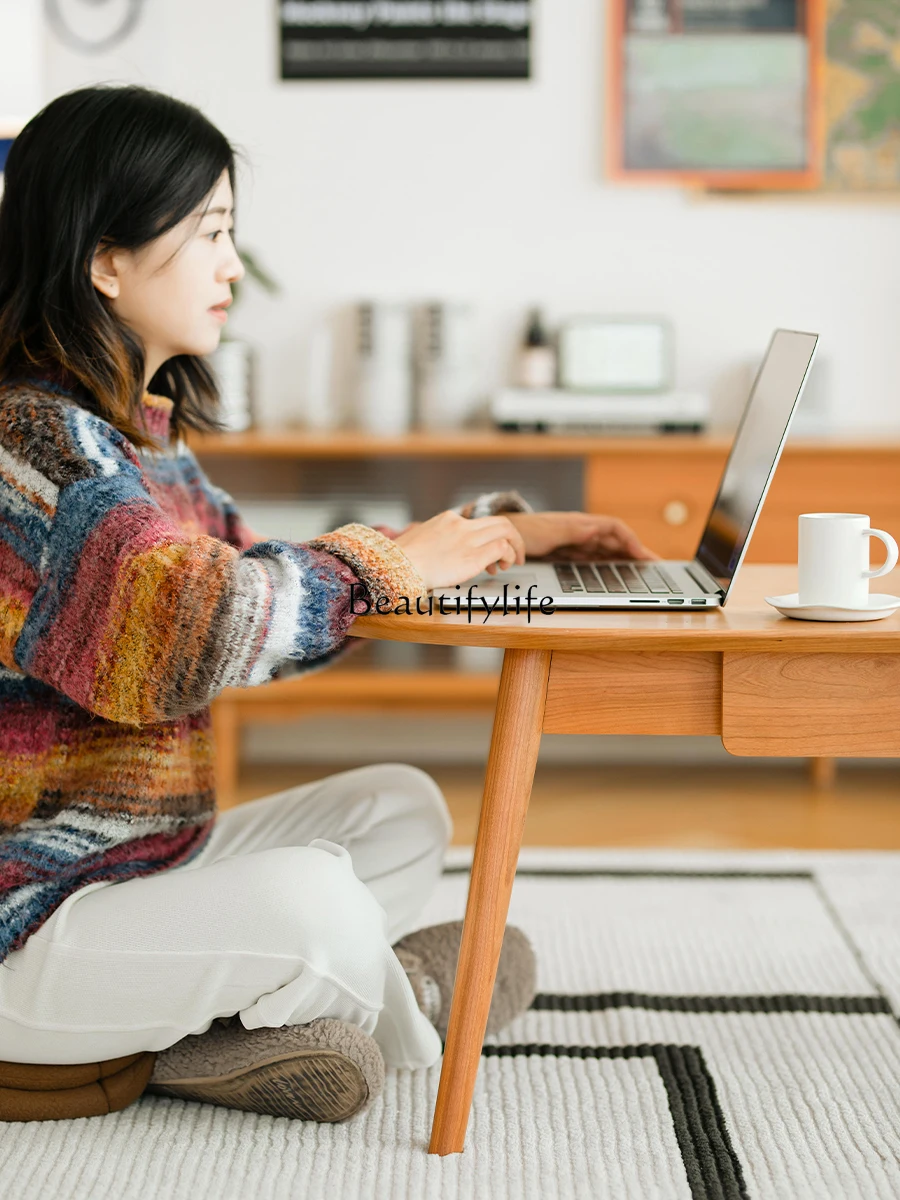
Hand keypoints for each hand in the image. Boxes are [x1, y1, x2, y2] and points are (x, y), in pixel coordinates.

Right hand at [394, 510, 525, 590]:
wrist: (397, 567)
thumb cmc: (401, 561)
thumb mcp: (418, 541)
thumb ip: (433, 542)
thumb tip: (435, 553)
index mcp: (447, 519)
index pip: (478, 522)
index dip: (489, 537)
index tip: (490, 553)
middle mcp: (460, 524)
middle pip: (499, 521)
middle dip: (512, 537)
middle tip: (515, 554)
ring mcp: (468, 538)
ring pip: (506, 530)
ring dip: (515, 546)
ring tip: (512, 562)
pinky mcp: (473, 555)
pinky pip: (502, 548)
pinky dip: (509, 556)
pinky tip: (503, 567)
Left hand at [505, 511, 658, 560]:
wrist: (504, 535)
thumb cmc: (524, 531)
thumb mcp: (549, 532)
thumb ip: (573, 531)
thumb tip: (596, 530)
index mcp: (580, 524)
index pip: (614, 528)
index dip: (631, 540)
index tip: (642, 555)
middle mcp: (581, 532)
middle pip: (615, 541)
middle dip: (635, 552)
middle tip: (653, 566)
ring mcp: (576, 542)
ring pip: (606, 551)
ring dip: (624, 560)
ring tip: (641, 572)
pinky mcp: (569, 552)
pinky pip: (594, 558)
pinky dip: (608, 565)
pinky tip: (615, 573)